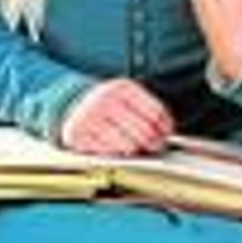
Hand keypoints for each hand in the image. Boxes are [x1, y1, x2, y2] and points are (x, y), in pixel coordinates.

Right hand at [59, 79, 173, 155]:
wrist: (74, 103)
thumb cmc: (109, 104)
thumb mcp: (128, 97)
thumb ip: (147, 109)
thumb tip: (167, 130)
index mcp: (122, 88)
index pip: (154, 112)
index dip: (164, 128)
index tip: (166, 135)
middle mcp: (105, 100)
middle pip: (143, 131)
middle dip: (153, 143)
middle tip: (154, 146)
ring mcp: (91, 117)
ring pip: (127, 145)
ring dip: (135, 150)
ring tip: (135, 147)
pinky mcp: (78, 135)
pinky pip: (108, 152)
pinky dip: (116, 153)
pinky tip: (117, 148)